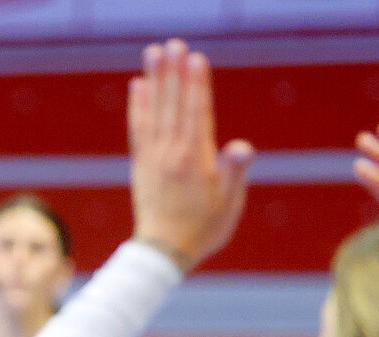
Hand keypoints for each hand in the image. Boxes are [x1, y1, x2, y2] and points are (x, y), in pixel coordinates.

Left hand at [128, 39, 255, 271]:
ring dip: (155, 80)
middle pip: (174, 105)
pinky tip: (136, 85)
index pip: (197, 113)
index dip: (196, 84)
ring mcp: (154, 158)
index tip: (194, 57)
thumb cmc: (204, 228)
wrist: (163, 253)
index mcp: (196, 160)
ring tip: (153, 52)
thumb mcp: (229, 204)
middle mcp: (172, 153)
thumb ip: (235, 172)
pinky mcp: (141, 165)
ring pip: (154, 111)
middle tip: (172, 43)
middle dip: (174, 73)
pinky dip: (137, 107)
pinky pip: (138, 129)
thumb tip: (242, 147)